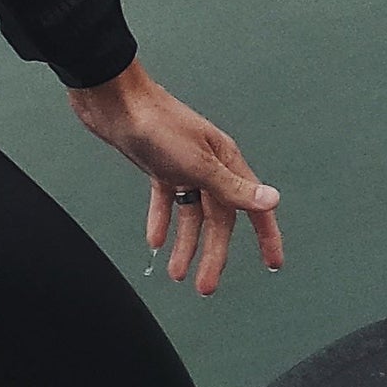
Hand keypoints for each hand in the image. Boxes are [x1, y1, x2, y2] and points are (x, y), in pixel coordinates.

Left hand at [67, 60, 284, 295]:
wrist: (114, 100)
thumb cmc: (157, 124)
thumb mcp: (199, 164)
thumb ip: (234, 188)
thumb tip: (271, 200)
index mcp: (226, 162)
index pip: (254, 206)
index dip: (266, 236)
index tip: (272, 263)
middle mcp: (210, 166)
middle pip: (218, 220)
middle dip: (213, 255)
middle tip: (205, 286)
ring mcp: (184, 167)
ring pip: (192, 215)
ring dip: (186, 245)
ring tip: (177, 273)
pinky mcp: (159, 166)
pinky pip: (167, 201)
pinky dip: (163, 221)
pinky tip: (155, 241)